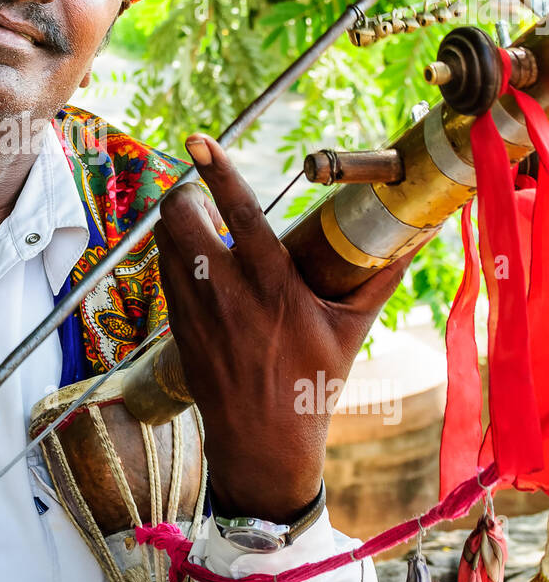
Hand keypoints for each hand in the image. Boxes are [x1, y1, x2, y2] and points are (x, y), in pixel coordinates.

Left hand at [154, 134, 415, 524]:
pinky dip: (173, 253)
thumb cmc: (312, 384)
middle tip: (200, 191)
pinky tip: (193, 256)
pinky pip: (165, 272)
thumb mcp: (350, 329)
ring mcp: (196, 311)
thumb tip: (415, 238)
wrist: (265, 441)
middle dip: (185, 193)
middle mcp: (228, 294)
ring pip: (166, 242)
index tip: (200, 140)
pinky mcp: (178, 327)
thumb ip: (378, 278)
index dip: (218, 172)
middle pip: (182, 219)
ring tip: (198, 218)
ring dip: (177, 221)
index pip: (239, 214)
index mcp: (273, 286)